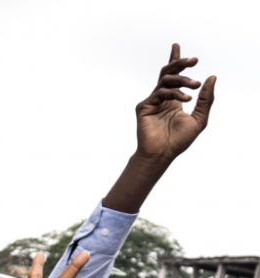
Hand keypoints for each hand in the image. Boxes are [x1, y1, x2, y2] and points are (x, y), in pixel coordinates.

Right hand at [134, 44, 215, 163]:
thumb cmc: (179, 141)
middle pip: (168, 73)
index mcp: (173, 100)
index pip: (174, 76)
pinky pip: (161, 93)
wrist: (163, 154)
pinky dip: (175, 93)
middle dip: (180, 63)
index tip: (176, 46)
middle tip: (194, 60)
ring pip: (165, 80)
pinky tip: (185, 99)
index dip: (175, 60)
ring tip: (194, 85)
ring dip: (182, 79)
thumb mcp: (200, 118)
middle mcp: (161, 98)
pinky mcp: (144, 107)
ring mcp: (152, 101)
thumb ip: (206, 99)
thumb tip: (212, 77)